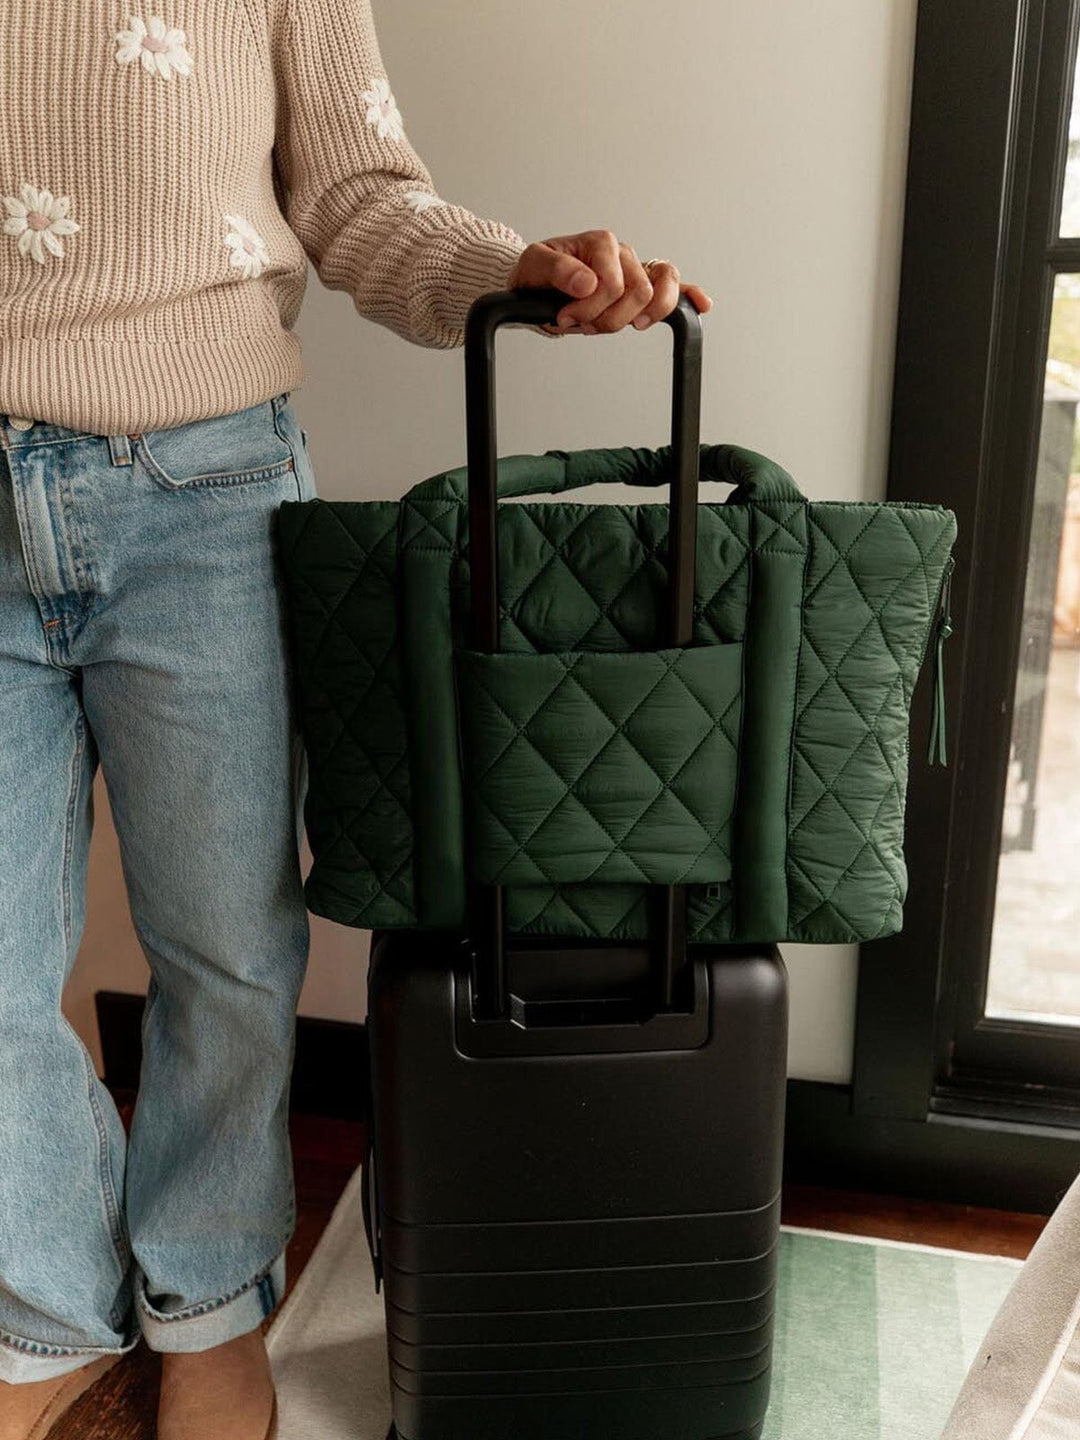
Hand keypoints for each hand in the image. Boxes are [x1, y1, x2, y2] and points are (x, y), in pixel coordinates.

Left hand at [506, 230, 712, 335]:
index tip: (564, 317)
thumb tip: (586, 281)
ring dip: (631, 318)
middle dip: (608, 318)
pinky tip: (701, 304)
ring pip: (657, 295)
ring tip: (604, 323)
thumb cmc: (538, 272)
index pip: (612, 284)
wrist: (538, 282)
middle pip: (638, 293)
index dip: (589, 308)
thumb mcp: (534, 264)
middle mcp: (623, 254)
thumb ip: (557, 270)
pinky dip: (689, 295)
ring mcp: (636, 269)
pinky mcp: (642, 284)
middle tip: (580, 323)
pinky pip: (674, 286)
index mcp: (601, 243)